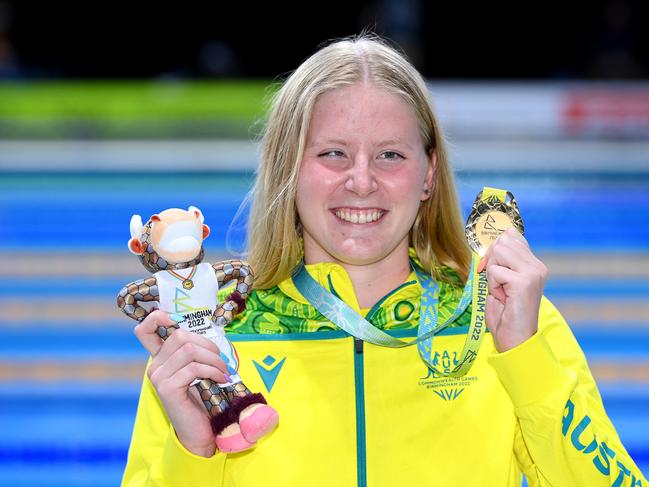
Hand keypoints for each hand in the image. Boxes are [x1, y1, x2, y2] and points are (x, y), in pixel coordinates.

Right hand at [134, 310, 229, 456]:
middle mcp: (154, 366)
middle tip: (220, 361)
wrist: (198, 431)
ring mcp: (158, 377)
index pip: (145, 330)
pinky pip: (193, 368)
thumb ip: (195, 352)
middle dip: (207, 345)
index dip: (158, 318)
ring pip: (189, 350)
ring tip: (223, 371)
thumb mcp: (198, 369)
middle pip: (180, 336)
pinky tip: (220, 380)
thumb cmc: (201, 398)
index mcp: (160, 358)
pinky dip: (212, 371)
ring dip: (213, 359)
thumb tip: (206, 331)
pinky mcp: (167, 389)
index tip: (179, 320)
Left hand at [477, 227, 547, 352]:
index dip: (494, 248)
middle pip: (502, 241)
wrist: (515, 340)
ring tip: (501, 290)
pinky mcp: (524, 282)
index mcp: (533, 264)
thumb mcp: (501, 282)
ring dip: (492, 273)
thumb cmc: (505, 314)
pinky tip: (502, 298)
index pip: (512, 235)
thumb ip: (500, 262)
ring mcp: (533, 272)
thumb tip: (492, 242)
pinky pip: (495, 271)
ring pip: (498, 252)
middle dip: (491, 261)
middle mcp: (537, 266)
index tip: (491, 267)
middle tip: (497, 283)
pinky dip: (492, 285)